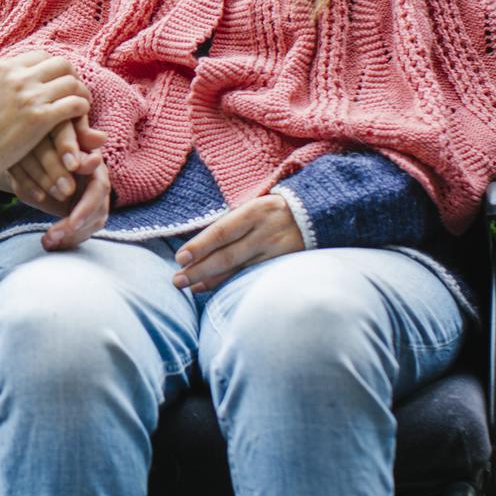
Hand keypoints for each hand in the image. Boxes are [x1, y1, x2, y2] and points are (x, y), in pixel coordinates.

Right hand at [0, 52, 90, 174]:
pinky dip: (82, 107)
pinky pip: (74, 104)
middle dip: (73, 74)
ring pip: (71, 83)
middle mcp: (20, 78)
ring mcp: (31, 97)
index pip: (41, 55)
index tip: (58, 78)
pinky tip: (80, 115)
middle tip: (75, 88)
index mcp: (5, 67)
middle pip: (61, 64)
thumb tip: (2, 67)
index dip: (54, 66)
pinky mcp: (41, 118)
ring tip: (82, 102)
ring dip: (81, 91)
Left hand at [6, 117, 109, 248]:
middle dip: (75, 225)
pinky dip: (67, 240)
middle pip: (97, 210)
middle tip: (53, 235)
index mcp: (92, 162)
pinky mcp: (86, 211)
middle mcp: (98, 180)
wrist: (31, 155)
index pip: (99, 187)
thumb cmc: (41, 142)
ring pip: (92, 222)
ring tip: (47, 241)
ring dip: (71, 235)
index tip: (71, 221)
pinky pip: (83, 230)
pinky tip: (48, 244)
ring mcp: (94, 196)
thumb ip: (70, 141)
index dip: (86, 206)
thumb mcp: (49, 139)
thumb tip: (100, 138)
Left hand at [172, 194, 302, 292]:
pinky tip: (216, 289)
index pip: (222, 231)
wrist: (317, 214)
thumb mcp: (254, 206)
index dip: (200, 245)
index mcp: (254, 211)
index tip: (180, 257)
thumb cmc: (274, 210)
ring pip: (239, 269)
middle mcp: (265, 232)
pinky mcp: (285, 265)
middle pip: (227, 255)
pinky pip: (254, 276)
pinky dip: (233, 283)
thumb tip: (199, 244)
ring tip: (191, 288)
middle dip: (200, 269)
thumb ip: (232, 223)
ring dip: (212, 280)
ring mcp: (276, 251)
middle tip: (177, 280)